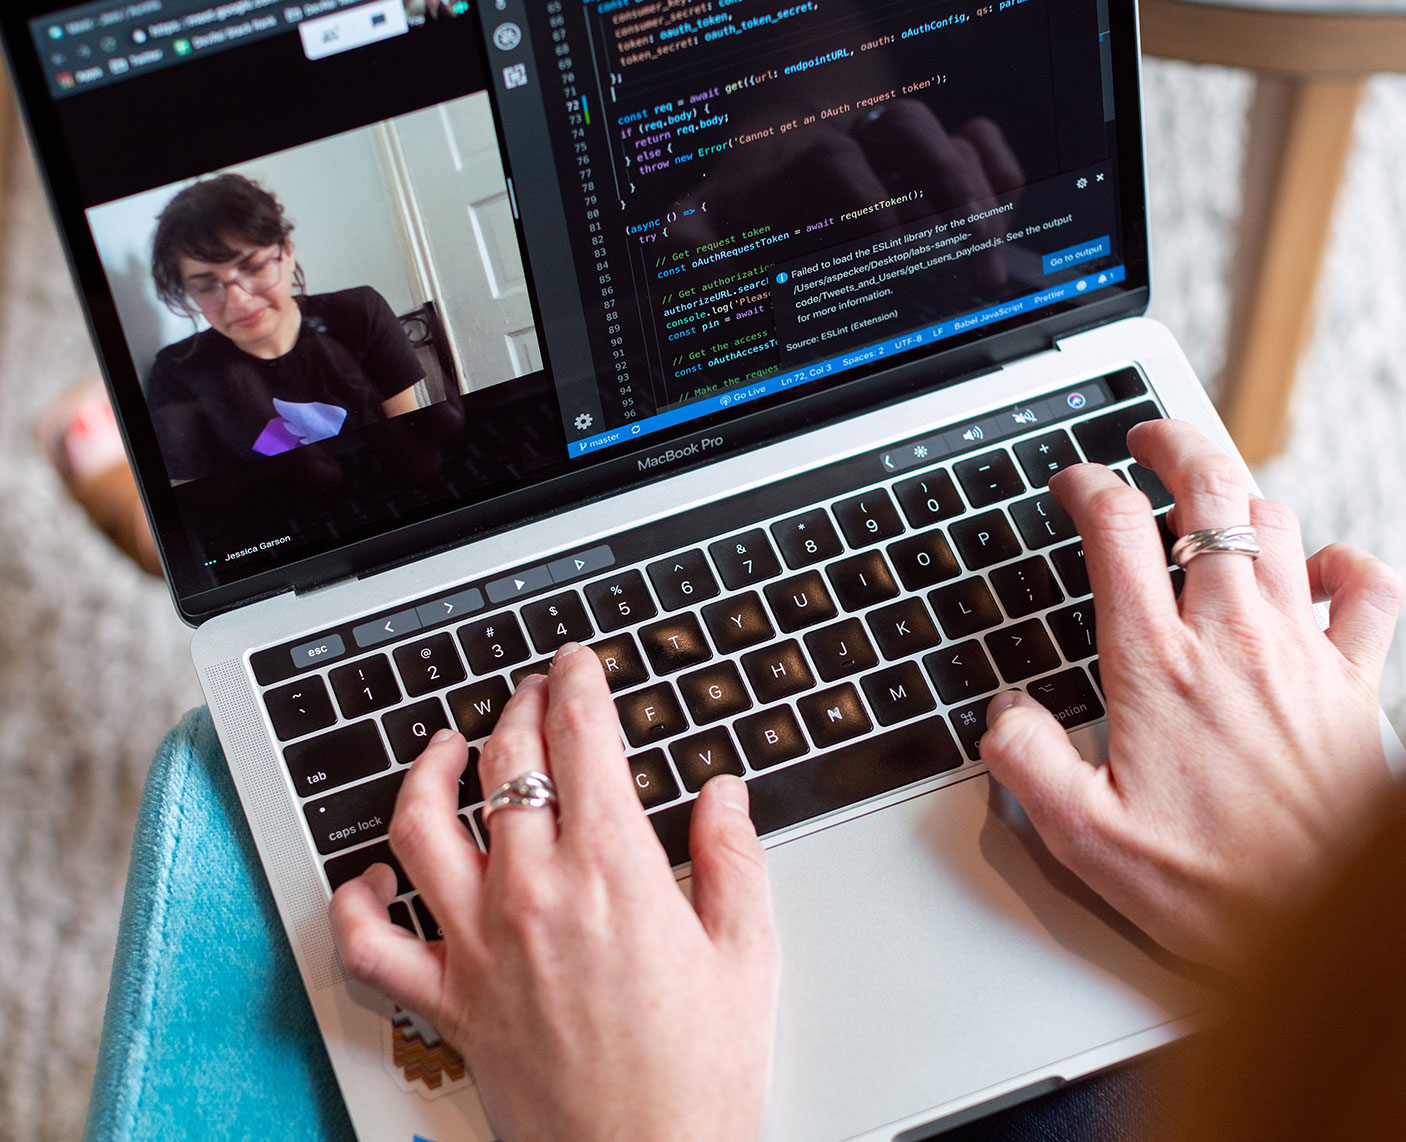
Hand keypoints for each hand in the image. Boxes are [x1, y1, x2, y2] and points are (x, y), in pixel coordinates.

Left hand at [329, 644, 779, 1141]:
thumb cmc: (699, 1076)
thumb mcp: (746, 953)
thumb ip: (732, 857)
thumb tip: (723, 794)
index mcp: (613, 873)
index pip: (581, 740)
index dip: (577, 684)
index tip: (576, 665)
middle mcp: (533, 894)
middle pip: (505, 761)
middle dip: (520, 705)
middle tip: (535, 690)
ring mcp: (478, 945)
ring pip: (422, 825)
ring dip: (428, 769)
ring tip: (446, 747)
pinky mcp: (447, 1001)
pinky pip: (370, 943)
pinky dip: (356, 900)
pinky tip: (376, 874)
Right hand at [980, 419, 1402, 969]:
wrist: (1326, 926)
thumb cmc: (1211, 887)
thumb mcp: (1082, 837)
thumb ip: (1025, 761)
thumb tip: (1004, 710)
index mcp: (1156, 666)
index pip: (1115, 531)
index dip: (1086, 486)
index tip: (1072, 483)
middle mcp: (1231, 639)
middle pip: (1208, 493)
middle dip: (1173, 445)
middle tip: (1148, 438)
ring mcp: (1301, 652)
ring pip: (1277, 525)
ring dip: (1240, 497)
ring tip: (1210, 502)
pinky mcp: (1356, 682)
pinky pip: (1367, 588)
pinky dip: (1343, 561)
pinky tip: (1319, 567)